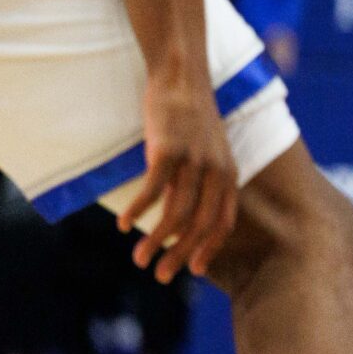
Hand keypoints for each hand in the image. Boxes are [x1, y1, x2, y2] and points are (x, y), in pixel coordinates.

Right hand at [122, 74, 238, 283]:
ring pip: (175, 214)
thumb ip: (204, 181)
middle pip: (200, 225)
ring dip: (154, 241)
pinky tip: (124, 226)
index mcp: (228, 173)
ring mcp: (193, 160)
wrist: (182, 77)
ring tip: (138, 259)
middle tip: (161, 276)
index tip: (195, 271)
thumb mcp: (209, 151)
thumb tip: (186, 215)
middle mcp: (216, 171)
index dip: (209, 249)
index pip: (223, 222)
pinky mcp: (168, 150)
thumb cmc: (191, 117)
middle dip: (180, 255)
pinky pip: (152, 191)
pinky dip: (137, 212)